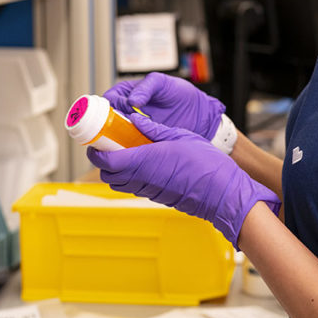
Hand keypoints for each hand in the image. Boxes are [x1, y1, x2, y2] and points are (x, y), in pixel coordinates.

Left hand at [87, 114, 278, 246]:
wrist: (222, 193)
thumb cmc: (205, 164)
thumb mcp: (179, 136)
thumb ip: (153, 129)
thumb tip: (135, 120)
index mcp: (144, 161)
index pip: (105, 161)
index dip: (96, 151)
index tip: (96, 139)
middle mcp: (142, 179)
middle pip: (107, 175)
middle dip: (103, 160)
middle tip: (110, 142)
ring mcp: (149, 191)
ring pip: (119, 184)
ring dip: (116, 168)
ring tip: (126, 150)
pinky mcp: (156, 197)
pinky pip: (134, 187)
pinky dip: (131, 175)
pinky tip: (143, 161)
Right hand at [103, 72, 224, 139]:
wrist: (199, 113)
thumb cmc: (180, 93)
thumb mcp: (163, 83)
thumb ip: (146, 88)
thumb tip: (132, 100)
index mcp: (127, 93)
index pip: (109, 99)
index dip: (110, 106)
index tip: (119, 112)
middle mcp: (126, 111)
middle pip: (108, 119)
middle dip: (108, 126)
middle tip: (117, 131)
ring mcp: (133, 127)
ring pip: (116, 135)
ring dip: (117, 140)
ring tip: (126, 143)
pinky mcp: (141, 141)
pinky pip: (129, 146)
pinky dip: (129, 149)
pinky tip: (134, 150)